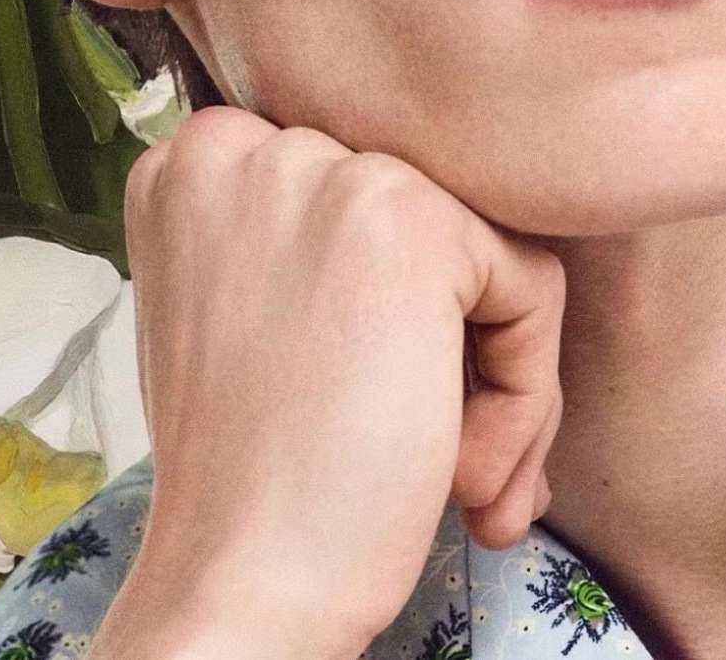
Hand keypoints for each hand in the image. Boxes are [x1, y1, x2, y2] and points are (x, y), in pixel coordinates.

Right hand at [107, 106, 564, 659]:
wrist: (237, 583)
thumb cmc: (247, 471)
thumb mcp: (241, 310)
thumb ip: (306, 238)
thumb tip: (441, 223)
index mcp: (197, 161)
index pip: (350, 195)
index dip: (384, 312)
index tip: (376, 406)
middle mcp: (246, 141)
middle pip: (418, 215)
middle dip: (449, 344)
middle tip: (446, 460)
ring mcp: (324, 171)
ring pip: (483, 252)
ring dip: (497, 381)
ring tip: (462, 483)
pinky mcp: (407, 220)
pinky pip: (529, 287)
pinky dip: (524, 396)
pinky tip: (465, 478)